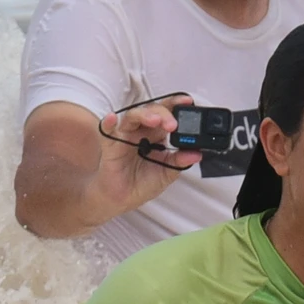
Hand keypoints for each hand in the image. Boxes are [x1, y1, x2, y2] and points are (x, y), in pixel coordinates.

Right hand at [95, 98, 202, 216]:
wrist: (123, 200)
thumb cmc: (141, 184)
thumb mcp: (166, 173)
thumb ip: (180, 162)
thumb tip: (197, 154)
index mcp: (156, 135)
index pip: (166, 114)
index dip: (176, 106)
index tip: (188, 103)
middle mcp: (141, 131)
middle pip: (152, 111)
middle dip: (164, 114)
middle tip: (173, 125)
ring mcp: (125, 135)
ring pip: (133, 115)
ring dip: (145, 115)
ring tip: (156, 121)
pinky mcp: (111, 144)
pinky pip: (107, 130)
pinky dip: (109, 123)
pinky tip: (112, 119)